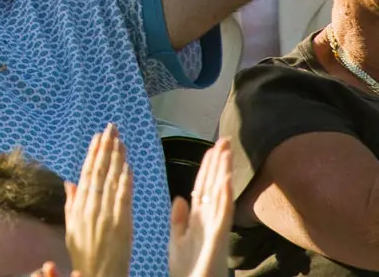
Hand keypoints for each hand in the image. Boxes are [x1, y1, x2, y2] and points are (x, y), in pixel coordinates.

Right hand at [65, 124, 134, 276]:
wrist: (96, 276)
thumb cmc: (84, 255)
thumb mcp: (71, 228)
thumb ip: (71, 203)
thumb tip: (70, 182)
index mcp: (78, 206)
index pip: (87, 173)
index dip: (94, 153)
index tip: (98, 137)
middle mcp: (91, 207)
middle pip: (99, 172)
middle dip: (106, 148)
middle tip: (112, 128)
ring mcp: (106, 214)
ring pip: (111, 180)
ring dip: (117, 158)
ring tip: (121, 140)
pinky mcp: (121, 224)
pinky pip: (123, 198)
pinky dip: (125, 181)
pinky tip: (128, 167)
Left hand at [169, 138, 232, 276]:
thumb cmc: (187, 270)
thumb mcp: (178, 239)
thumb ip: (179, 219)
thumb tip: (180, 196)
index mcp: (198, 220)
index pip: (202, 187)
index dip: (206, 168)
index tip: (211, 148)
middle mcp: (209, 221)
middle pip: (214, 186)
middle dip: (218, 164)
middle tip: (223, 140)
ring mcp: (215, 229)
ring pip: (220, 195)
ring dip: (224, 173)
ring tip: (226, 151)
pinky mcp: (217, 240)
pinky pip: (222, 215)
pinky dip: (224, 198)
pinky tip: (225, 181)